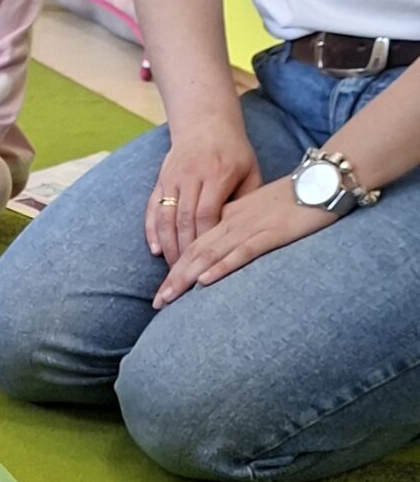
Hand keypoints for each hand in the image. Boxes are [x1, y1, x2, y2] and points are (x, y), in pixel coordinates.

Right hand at [144, 123, 261, 264]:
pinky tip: (156, 250)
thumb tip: (244, 236)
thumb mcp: (250, 171)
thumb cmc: (234, 152)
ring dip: (168, 245)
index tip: (208, 264)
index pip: (207, 213)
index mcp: (218, 173)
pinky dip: (152, 230)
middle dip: (185, 251)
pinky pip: (152, 208)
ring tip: (173, 270)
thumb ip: (247, 201)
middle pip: (184, 219)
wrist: (205, 123)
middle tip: (189, 277)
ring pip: (166, 217)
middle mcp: (192, 175)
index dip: (205, 240)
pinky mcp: (161, 180)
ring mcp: (173, 177)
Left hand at [151, 173, 330, 307]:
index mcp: (230, 215)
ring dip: (187, 277)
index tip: (162, 290)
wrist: (324, 178)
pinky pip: (242, 252)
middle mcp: (234, 221)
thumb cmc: (296, 197)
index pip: (196, 243)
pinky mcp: (272, 233)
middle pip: (195, 251)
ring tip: (169, 297)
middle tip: (157, 302)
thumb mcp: (261, 211)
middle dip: (173, 278)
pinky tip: (205, 281)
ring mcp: (251, 227)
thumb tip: (225, 249)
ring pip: (211, 253)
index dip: (176, 267)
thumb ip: (241, 225)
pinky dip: (222, 267)